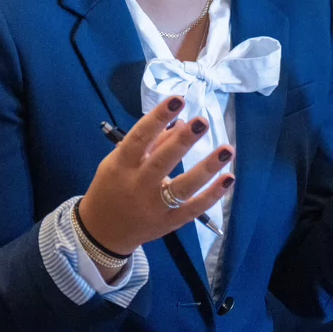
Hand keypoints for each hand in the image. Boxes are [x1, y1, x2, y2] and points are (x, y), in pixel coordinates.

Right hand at [78, 96, 233, 257]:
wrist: (103, 232)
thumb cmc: (113, 186)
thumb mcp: (120, 160)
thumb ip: (151, 142)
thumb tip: (181, 121)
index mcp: (122, 165)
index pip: (140, 138)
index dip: (158, 117)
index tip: (178, 99)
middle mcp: (138, 186)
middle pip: (162, 162)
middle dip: (183, 141)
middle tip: (202, 122)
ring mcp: (155, 207)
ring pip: (182, 188)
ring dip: (206, 167)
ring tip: (227, 149)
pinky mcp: (170, 223)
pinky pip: (193, 209)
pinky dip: (212, 195)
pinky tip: (229, 178)